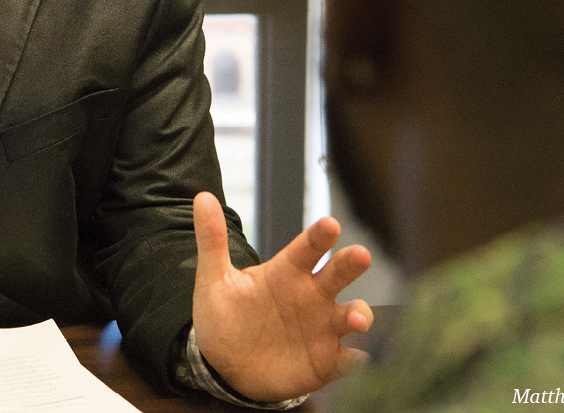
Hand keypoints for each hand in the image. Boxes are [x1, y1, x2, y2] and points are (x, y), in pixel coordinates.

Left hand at [191, 191, 372, 401]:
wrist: (225, 367)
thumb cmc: (225, 317)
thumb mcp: (215, 280)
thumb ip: (212, 240)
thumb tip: (202, 197)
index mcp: (287, 272)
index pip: (307, 247)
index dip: (319, 236)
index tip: (330, 224)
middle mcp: (311, 295)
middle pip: (338, 273)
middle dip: (351, 264)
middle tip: (361, 255)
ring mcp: (323, 327)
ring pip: (351, 313)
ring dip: (359, 314)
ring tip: (357, 319)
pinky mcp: (327, 360)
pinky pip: (348, 359)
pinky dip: (357, 359)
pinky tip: (360, 359)